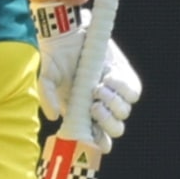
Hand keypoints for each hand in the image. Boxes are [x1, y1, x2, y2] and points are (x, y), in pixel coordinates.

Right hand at [34, 4, 142, 153]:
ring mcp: (114, 93)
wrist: (68, 34)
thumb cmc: (55, 59)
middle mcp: (100, 106)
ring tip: (97, 89)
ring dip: (112, 104)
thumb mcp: (47, 79)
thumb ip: (48, 98)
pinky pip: (132, 92)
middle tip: (94, 108)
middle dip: (108, 123)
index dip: (100, 144)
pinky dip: (122, 88)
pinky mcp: (124, 78)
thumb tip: (54, 117)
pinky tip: (108, 78)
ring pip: (124, 112)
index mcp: (82, 114)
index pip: (98, 139)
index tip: (96, 142)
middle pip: (116, 129)